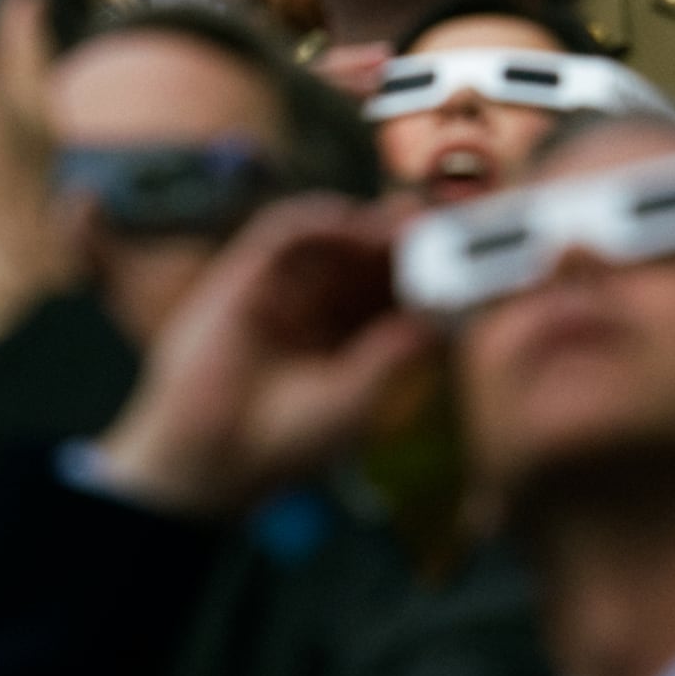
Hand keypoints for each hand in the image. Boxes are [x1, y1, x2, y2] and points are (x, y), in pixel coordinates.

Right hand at [93, 198, 438, 517]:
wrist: (214, 455)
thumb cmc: (286, 441)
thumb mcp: (357, 400)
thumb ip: (395, 356)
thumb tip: (442, 319)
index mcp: (352, 340)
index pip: (396, 294)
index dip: (427, 275)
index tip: (460, 264)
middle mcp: (321, 309)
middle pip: (370, 259)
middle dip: (404, 241)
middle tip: (436, 228)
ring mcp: (285, 288)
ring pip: (334, 240)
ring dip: (369, 226)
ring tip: (401, 225)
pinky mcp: (247, 274)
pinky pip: (286, 231)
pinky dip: (320, 220)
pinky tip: (349, 224)